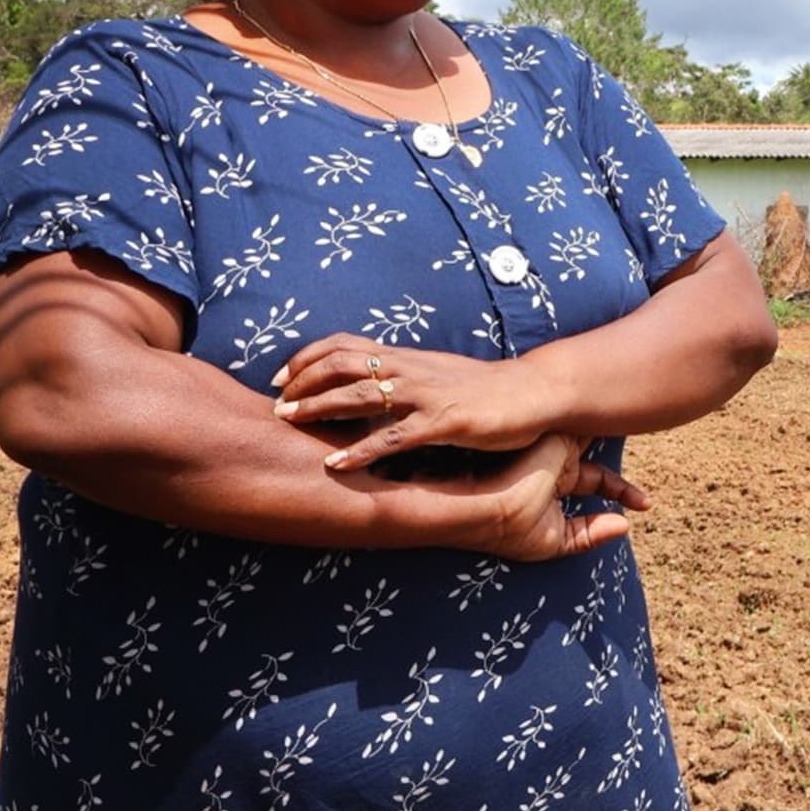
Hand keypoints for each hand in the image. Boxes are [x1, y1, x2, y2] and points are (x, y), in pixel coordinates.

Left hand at [271, 333, 554, 466]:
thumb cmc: (486, 389)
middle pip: (342, 364)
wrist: (534, 392)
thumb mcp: (438, 375)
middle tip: (275, 404)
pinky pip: (394, 437)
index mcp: (407, 358)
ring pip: (360, 395)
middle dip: (301, 382)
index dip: (307, 358)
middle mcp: (410, 370)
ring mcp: (426, 395)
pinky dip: (361, 450)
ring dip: (319, 407)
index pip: (345, 345)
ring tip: (288, 422)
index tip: (280, 378)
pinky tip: (336, 465)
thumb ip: (404, 378)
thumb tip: (371, 388)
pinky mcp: (444, 422)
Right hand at [420, 432, 649, 560]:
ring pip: (590, 428)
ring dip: (613, 424)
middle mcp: (554, 459)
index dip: (620, 491)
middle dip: (622, 455)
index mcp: (553, 482)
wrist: (485, 504)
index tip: (646, 505)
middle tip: (648, 464)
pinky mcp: (551, 428)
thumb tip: (624, 527)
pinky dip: (601, 411)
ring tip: (644, 417)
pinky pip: (583, 414)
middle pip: (597, 450)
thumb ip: (589, 533)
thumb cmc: (512, 528)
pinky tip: (631, 406)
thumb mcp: (556, 540)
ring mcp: (552, 442)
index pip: (594, 480)